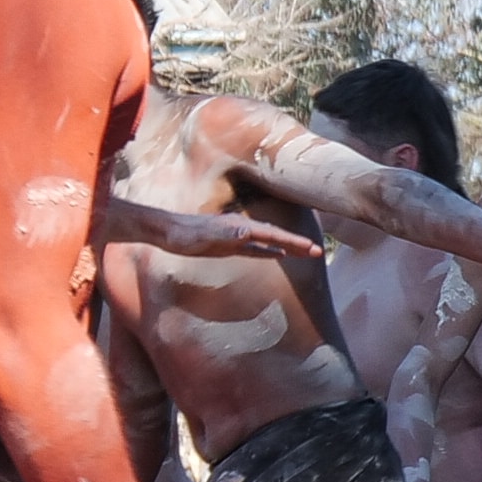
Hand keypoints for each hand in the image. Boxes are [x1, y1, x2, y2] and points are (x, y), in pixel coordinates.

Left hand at [100, 199, 322, 260]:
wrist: (163, 232)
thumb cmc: (182, 235)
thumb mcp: (204, 236)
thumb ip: (226, 233)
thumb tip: (249, 231)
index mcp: (240, 227)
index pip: (273, 235)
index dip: (293, 243)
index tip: (312, 249)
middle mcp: (241, 229)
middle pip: (276, 236)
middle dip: (297, 243)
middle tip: (318, 252)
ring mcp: (235, 236)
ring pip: (269, 241)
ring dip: (287, 246)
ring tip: (306, 252)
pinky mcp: (228, 244)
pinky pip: (256, 248)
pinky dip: (270, 250)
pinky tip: (278, 254)